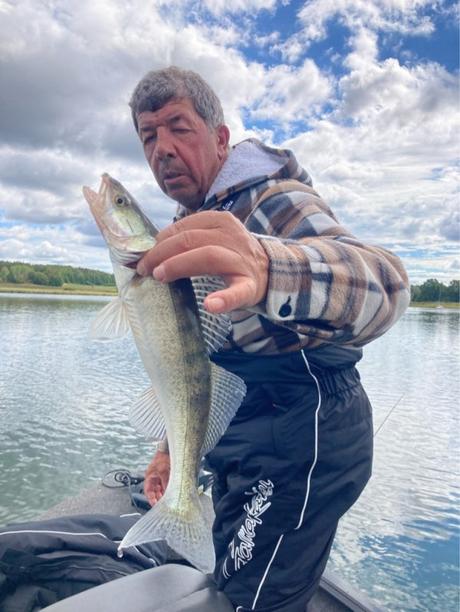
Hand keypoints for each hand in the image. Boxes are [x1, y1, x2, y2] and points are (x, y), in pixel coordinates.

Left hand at [136, 211, 268, 313]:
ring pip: (208, 256)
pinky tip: (211, 305)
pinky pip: (237, 292)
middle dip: (162, 253)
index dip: (159, 240)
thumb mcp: (214, 238)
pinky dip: (224, 299)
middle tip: (144, 268)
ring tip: (160, 276)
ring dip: (180, 265)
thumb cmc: (232, 255)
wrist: (270, 271)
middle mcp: (232, 237)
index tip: (142, 255)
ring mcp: (242, 261)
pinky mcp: (250, 286)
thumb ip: (188, 239)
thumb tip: (149, 249)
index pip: (184, 226)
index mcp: (220, 222)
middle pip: (190, 239)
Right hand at [144, 450, 169, 505]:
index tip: (155, 505)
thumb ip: (165, 482)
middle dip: (159, 498)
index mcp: (149, 476)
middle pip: (155, 491)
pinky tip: (173, 493)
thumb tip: (169, 493)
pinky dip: (169, 489)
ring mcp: (161, 476)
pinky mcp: (167, 475)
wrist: (169, 448)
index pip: (148, 491)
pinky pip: (167, 485)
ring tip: (169, 500)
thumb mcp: (163, 471)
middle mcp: (154, 477)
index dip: (151, 499)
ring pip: (161, 489)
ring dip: (165, 494)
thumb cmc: (163, 456)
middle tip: (163, 504)